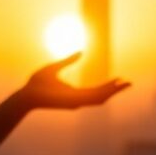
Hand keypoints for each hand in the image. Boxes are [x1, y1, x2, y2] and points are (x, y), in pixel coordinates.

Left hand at [14, 53, 129, 110]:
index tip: (118, 78)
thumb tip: (81, 51)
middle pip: (101, 95)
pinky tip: (109, 90)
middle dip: (115, 90)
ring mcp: (75, 102)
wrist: (26, 93)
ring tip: (124, 85)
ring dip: (112, 92)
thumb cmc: (37, 82)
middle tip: (129, 83)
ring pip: (98, 99)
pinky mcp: (71, 103)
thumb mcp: (55, 67)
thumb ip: (68, 60)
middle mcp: (77, 99)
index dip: (108, 85)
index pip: (95, 90)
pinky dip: (101, 95)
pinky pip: (89, 100)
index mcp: (74, 93)